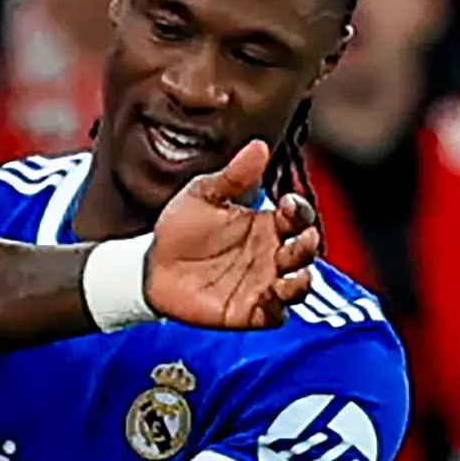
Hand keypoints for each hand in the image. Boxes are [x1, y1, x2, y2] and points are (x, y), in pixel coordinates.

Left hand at [143, 141, 324, 329]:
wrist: (151, 265)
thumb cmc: (181, 226)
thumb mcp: (203, 195)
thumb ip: (232, 176)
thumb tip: (259, 146)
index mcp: (268, 224)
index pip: (298, 216)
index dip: (299, 210)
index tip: (287, 203)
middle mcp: (273, 254)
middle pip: (305, 251)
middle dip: (308, 245)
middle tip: (301, 238)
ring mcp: (264, 284)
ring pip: (298, 285)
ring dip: (302, 281)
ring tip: (297, 275)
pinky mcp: (250, 312)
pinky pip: (275, 315)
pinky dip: (279, 308)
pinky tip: (273, 298)